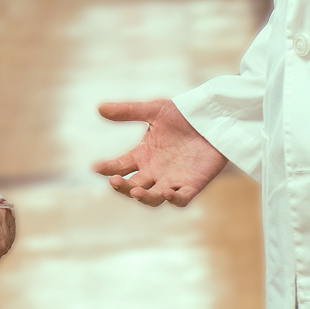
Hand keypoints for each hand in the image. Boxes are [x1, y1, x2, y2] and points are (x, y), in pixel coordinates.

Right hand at [94, 99, 227, 206]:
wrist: (213, 117)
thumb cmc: (183, 114)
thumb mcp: (154, 110)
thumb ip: (128, 111)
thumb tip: (99, 108)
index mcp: (143, 155)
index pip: (120, 166)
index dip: (107, 168)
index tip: (96, 167)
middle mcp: (155, 171)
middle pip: (133, 186)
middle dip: (122, 187)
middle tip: (114, 181)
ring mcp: (173, 180)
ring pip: (154, 198)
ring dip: (144, 197)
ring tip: (136, 191)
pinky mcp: (193, 184)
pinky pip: (182, 199)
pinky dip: (174, 199)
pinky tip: (167, 193)